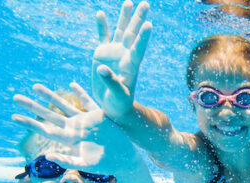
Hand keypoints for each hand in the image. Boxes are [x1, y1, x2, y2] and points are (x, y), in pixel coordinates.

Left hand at [12, 82, 133, 173]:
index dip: (29, 123)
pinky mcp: (99, 116)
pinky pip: (88, 101)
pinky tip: (72, 84)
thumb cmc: (106, 165)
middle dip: (32, 106)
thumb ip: (67, 160)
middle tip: (15, 98)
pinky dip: (80, 92)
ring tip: (34, 87)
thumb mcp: (86, 164)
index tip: (13, 117)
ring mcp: (86, 121)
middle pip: (48, 115)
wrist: (125, 159)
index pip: (44, 129)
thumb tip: (47, 156)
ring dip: (49, 96)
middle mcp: (74, 128)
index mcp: (69, 139)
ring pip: (63, 105)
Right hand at [91, 1, 151, 119]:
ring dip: (124, 17)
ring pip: (121, 31)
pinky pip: (103, 37)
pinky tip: (100, 13)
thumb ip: (111, 81)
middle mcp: (125, 55)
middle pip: (133, 33)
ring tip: (129, 2)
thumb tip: (102, 68)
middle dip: (139, 18)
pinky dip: (102, 26)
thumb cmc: (120, 103)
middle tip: (146, 3)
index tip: (149, 25)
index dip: (143, 37)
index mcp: (131, 64)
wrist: (113, 106)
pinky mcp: (102, 54)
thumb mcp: (118, 95)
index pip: (138, 48)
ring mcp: (114, 52)